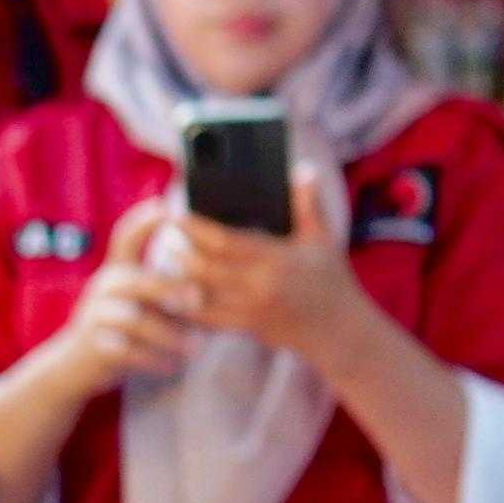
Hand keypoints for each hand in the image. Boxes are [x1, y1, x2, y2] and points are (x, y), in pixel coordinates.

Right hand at [25, 201, 197, 398]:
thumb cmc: (120, 329)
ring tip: (194, 349)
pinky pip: (126, 350)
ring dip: (169, 335)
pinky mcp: (94, 345)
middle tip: (197, 302)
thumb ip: (164, 289)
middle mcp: (104, 288)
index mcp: (117, 271)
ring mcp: (95, 316)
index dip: (144, 220)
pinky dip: (152, 359)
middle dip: (168, 289)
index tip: (167, 207)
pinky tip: (171, 366)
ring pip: (135, 319)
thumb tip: (208, 285)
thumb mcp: (137, 301)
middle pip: (137, 279)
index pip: (125, 236)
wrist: (74, 365)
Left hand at [166, 169, 367, 363]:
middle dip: (180, 251)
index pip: (225, 242)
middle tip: (164, 234)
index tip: (176, 215)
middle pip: (204, 268)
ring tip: (165, 259)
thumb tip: (302, 170)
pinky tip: (174, 293)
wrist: (339, 332)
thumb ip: (308, 205)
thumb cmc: (331, 281)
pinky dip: (188, 305)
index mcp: (276, 260)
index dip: (196, 228)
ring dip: (179, 278)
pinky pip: (207, 318)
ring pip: (200, 294)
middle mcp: (258, 286)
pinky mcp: (244, 328)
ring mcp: (249, 310)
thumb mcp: (323, 240)